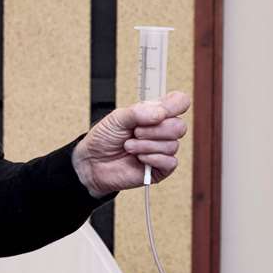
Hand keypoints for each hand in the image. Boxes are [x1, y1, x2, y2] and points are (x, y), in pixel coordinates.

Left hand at [71, 92, 190, 197]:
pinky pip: (170, 162)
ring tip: (130, 146)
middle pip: (179, 126)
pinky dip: (152, 158)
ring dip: (146, 145)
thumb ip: (139, 112)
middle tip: (135, 132)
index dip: (177, 105)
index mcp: (155, 114)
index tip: (163, 110)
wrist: (93, 163)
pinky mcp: (161, 169)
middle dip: (155, 130)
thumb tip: (161, 113)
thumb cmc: (104, 138)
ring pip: (172, 145)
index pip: (179, 103)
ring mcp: (162, 150)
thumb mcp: (117, 118)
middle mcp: (162, 131)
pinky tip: (140, 158)